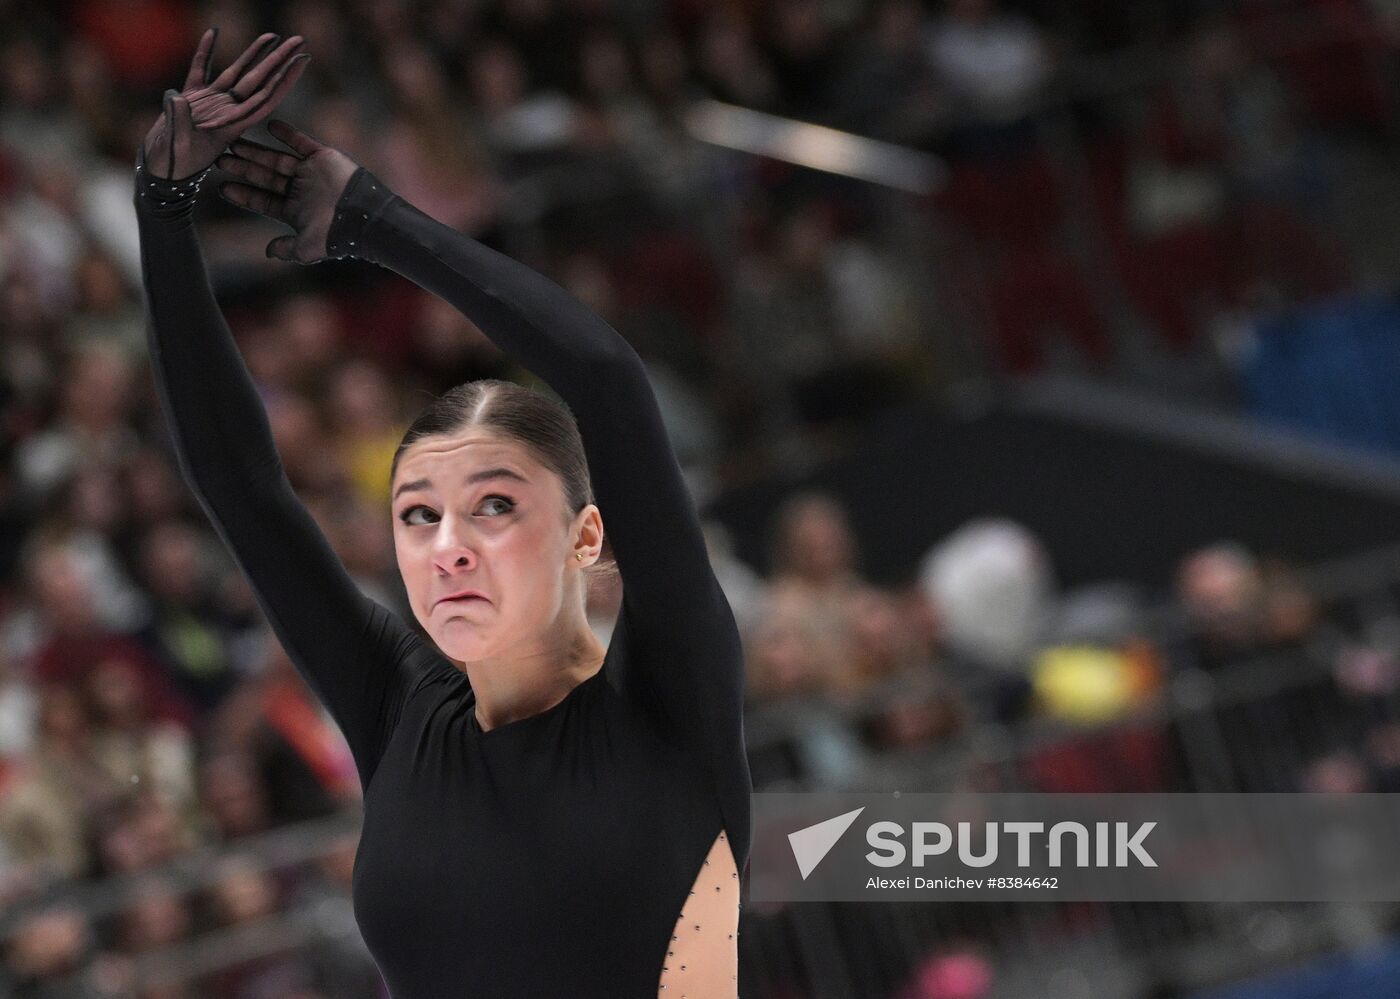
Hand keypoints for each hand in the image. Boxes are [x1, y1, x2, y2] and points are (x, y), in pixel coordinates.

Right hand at [142, 28, 309, 179]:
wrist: (159, 171)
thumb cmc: (171, 165)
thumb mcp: (178, 146)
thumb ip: (179, 122)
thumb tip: (177, 97)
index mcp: (233, 124)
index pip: (266, 97)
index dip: (285, 79)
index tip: (303, 60)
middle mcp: (228, 111)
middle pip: (259, 80)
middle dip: (279, 60)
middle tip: (298, 40)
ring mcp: (212, 103)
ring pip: (237, 72)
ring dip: (253, 54)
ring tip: (272, 35)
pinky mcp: (192, 99)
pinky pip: (202, 70)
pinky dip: (206, 52)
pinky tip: (213, 33)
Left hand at [215, 119, 360, 262]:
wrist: (365, 218)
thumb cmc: (336, 236)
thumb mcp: (306, 249)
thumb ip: (287, 249)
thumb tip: (268, 252)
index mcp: (294, 211)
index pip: (262, 200)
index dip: (242, 194)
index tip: (221, 187)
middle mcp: (299, 190)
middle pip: (265, 177)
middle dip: (243, 169)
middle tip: (219, 159)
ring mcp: (310, 173)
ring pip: (277, 159)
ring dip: (256, 151)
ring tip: (234, 143)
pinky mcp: (323, 158)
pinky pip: (302, 142)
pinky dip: (288, 134)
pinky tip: (270, 126)